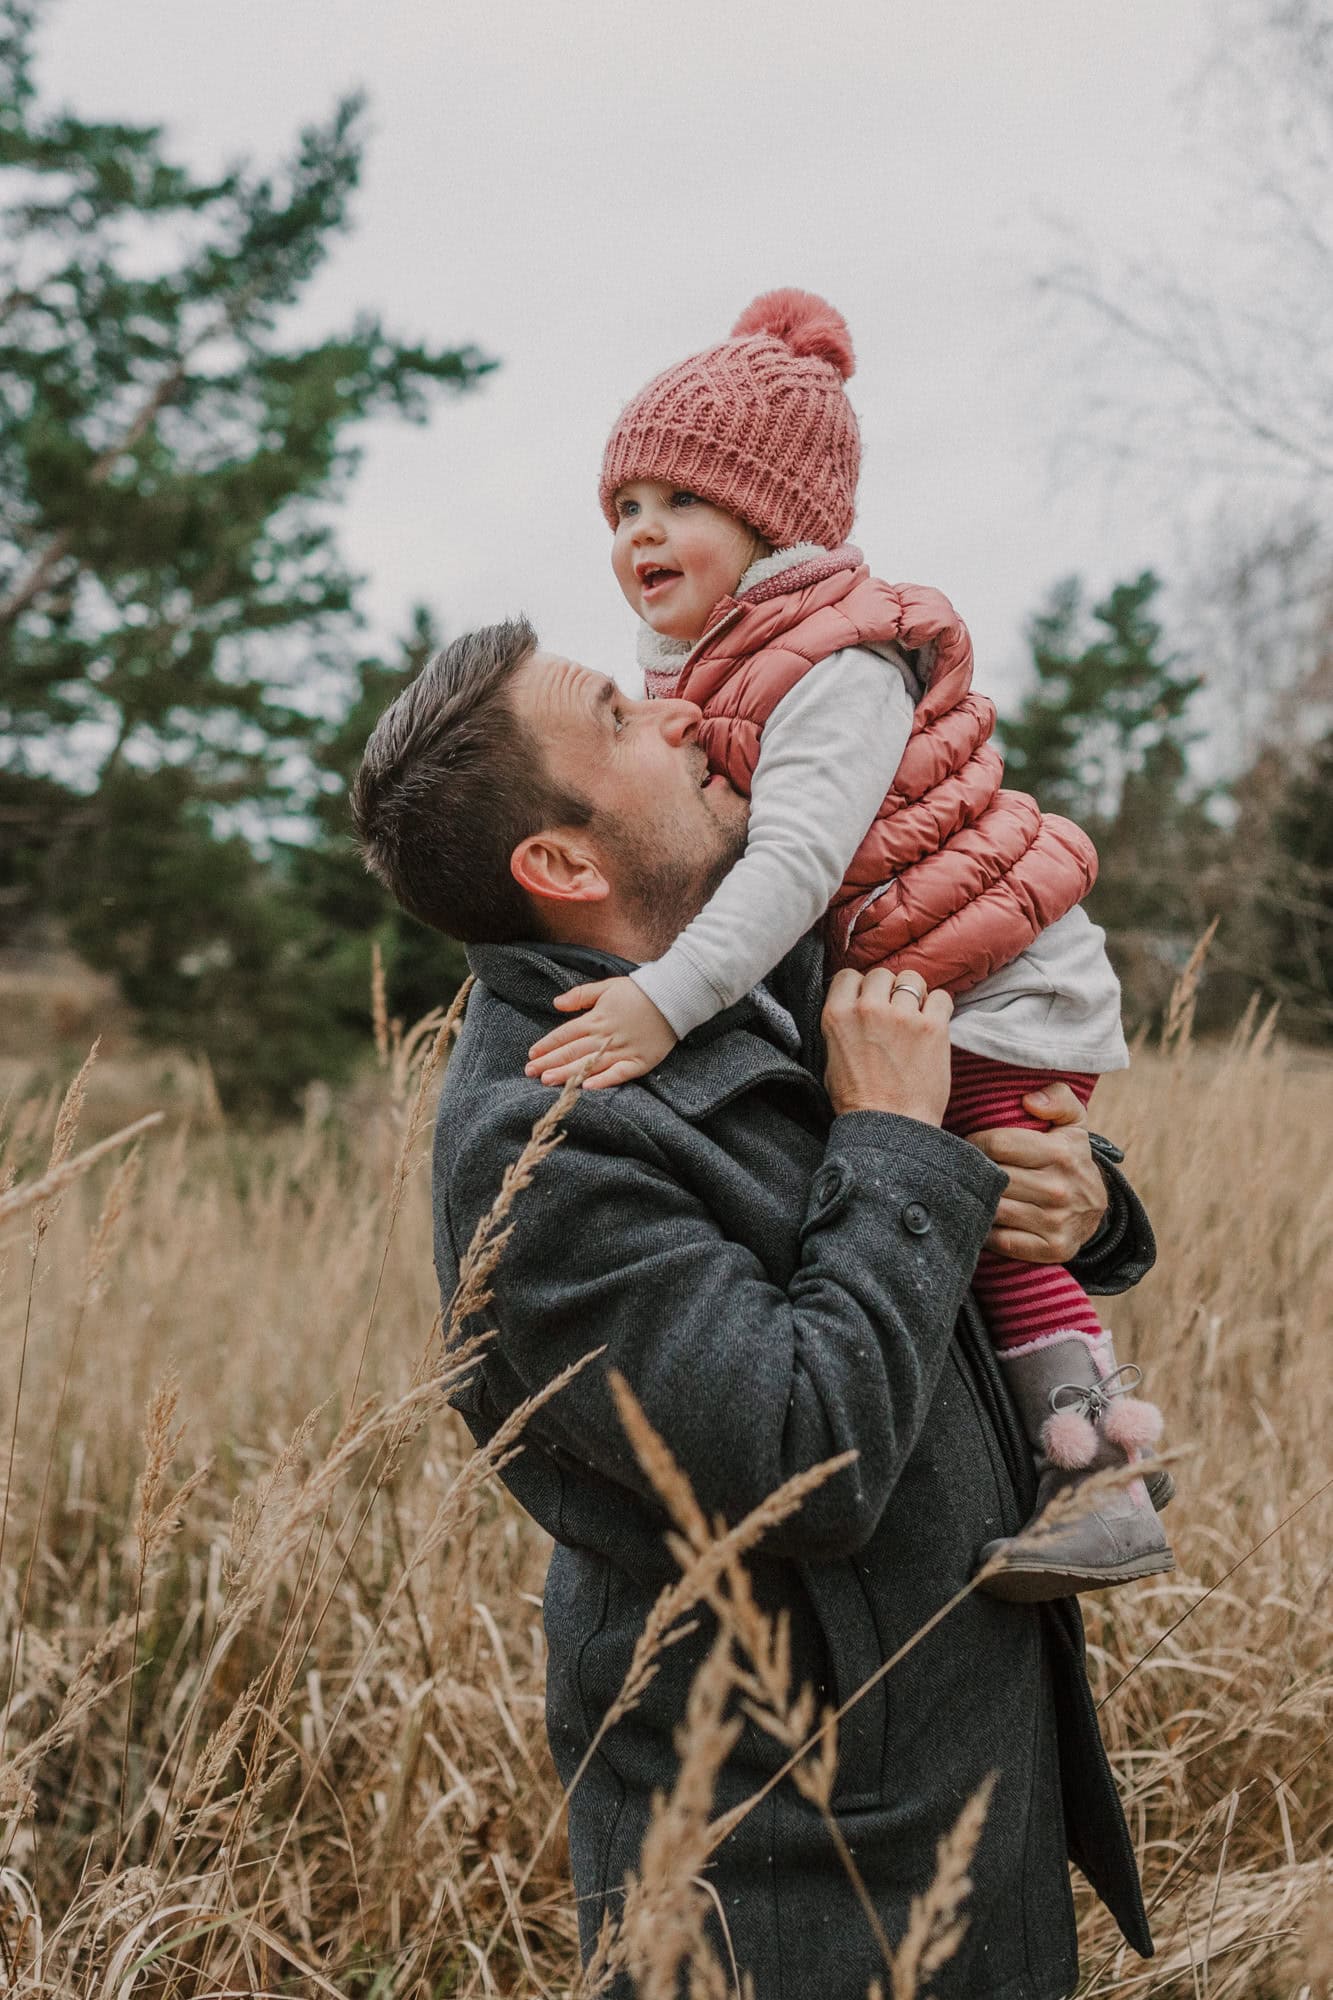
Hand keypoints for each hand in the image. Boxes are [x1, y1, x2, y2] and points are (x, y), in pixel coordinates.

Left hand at [525, 976, 678, 1089]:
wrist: (674, 997)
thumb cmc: (639, 991)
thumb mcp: (607, 986)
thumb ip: (580, 995)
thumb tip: (556, 1003)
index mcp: (596, 1018)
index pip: (565, 1034)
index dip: (547, 1045)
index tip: (531, 1055)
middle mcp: (606, 1035)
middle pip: (572, 1051)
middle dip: (550, 1062)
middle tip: (530, 1073)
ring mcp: (623, 1049)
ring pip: (590, 1064)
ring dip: (568, 1074)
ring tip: (547, 1082)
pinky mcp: (640, 1061)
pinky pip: (619, 1073)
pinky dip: (604, 1081)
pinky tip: (588, 1087)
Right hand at [821, 967, 953, 1124]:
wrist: (891, 1129)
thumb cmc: (859, 1103)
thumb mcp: (830, 1061)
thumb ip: (841, 1027)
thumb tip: (852, 1009)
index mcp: (837, 1016)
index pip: (848, 975)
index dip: (860, 987)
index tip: (868, 1000)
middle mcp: (868, 1009)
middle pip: (881, 974)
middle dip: (888, 989)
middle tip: (894, 1012)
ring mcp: (901, 1016)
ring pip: (911, 979)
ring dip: (914, 995)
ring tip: (915, 1017)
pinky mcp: (932, 1027)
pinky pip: (941, 996)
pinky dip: (938, 1007)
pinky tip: (933, 1024)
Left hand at [968, 1084, 1106, 1261]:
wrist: (1096, 1208)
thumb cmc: (1070, 1157)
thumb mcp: (1072, 1122)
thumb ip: (1058, 1098)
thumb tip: (1030, 1101)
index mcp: (1062, 1153)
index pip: (998, 1144)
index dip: (975, 1142)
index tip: (970, 1144)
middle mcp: (1060, 1189)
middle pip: (993, 1178)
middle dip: (972, 1170)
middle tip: (961, 1167)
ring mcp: (1056, 1222)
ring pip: (994, 1209)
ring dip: (975, 1199)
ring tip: (967, 1189)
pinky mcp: (1052, 1249)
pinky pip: (1000, 1240)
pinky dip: (985, 1230)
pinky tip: (982, 1216)